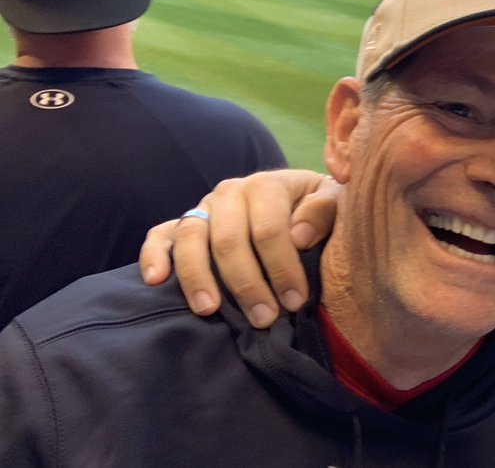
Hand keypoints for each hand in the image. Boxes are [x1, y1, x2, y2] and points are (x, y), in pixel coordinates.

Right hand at [138, 169, 340, 327]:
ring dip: (198, 277)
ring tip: (209, 310)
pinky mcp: (184, 223)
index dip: (282, 268)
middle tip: (264, 318)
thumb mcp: (333, 202)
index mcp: (267, 184)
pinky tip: (155, 281)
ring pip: (191, 239)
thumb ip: (324, 212)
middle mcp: (230, 192)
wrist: (299, 199)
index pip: (270, 229)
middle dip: (247, 284)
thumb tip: (299, 236)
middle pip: (229, 240)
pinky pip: (160, 235)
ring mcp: (203, 207)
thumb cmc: (317, 209)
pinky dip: (154, 255)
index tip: (295, 302)